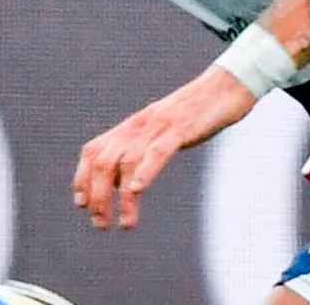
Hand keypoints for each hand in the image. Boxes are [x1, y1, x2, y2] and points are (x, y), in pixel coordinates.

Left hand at [73, 66, 256, 230]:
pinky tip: (138, 190)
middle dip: (98, 197)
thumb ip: (142, 150)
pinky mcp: (181, 128)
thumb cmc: (197, 113)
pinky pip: (158, 151)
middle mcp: (140, 125)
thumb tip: (124, 182)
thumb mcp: (162, 132)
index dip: (82, 178)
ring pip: (127, 162)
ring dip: (123, 198)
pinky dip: (145, 171)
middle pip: (104, 161)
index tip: (82, 204)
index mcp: (133, 126)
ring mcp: (159, 125)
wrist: (227, 85)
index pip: (93, 151)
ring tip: (127, 224)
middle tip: (101, 223)